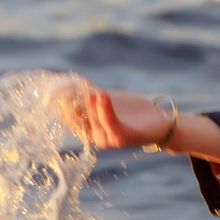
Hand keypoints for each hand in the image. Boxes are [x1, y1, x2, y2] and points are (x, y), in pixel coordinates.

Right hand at [56, 78, 174, 150]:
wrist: (159, 123)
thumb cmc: (132, 111)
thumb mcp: (110, 100)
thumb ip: (93, 93)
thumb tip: (77, 81)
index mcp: (89, 128)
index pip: (68, 115)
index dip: (62, 100)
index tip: (61, 84)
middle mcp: (95, 136)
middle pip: (77, 119)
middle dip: (71, 103)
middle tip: (71, 87)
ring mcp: (107, 139)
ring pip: (92, 120)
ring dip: (89, 104)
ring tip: (90, 89)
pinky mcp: (122, 138)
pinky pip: (110, 124)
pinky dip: (105, 109)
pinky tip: (102, 94)